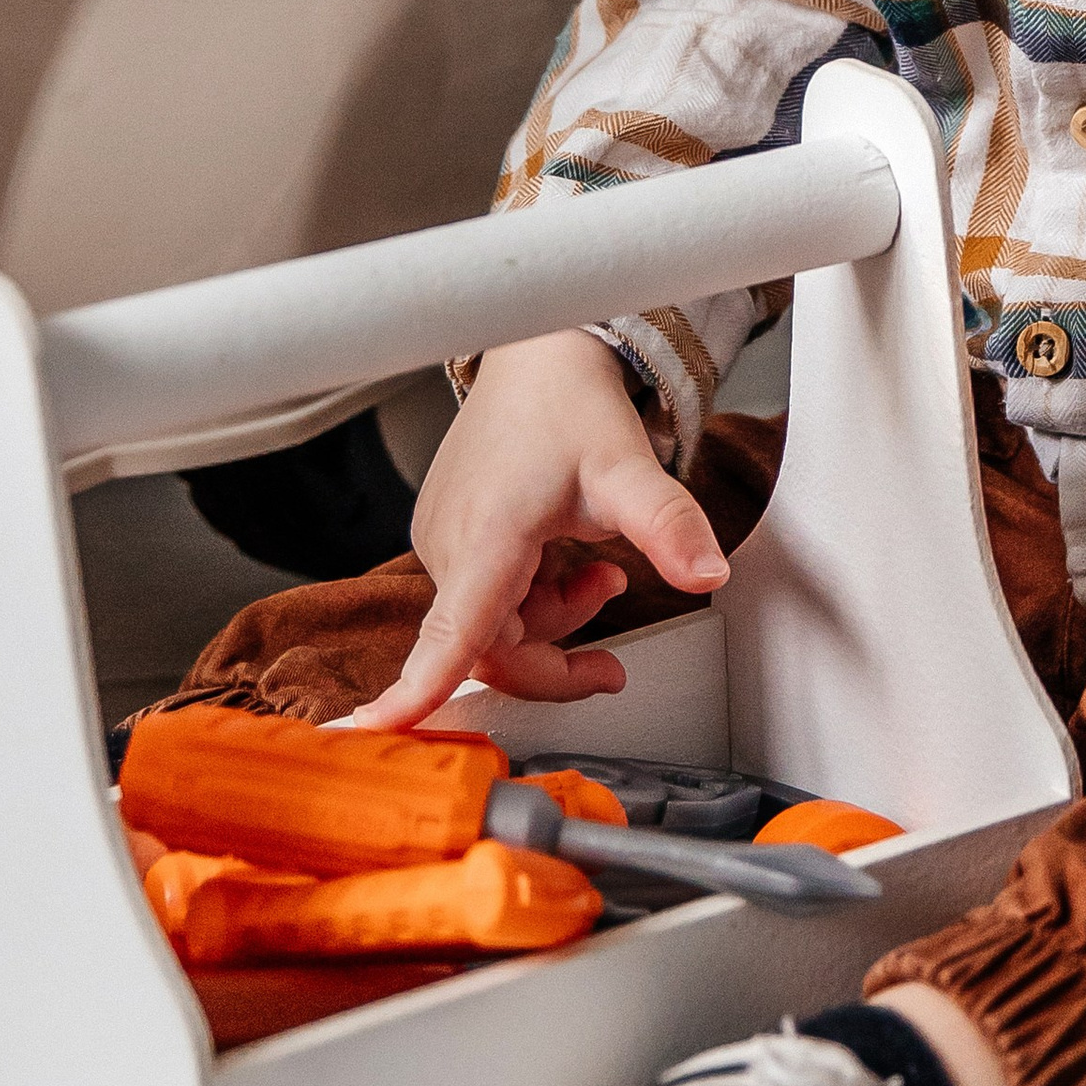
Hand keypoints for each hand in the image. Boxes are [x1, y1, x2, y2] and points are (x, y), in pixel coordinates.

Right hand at [347, 329, 727, 733]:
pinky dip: (535, 597)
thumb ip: (669, 526)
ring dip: (554, 620)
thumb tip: (709, 575)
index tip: (377, 730)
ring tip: (603, 579)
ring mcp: (445, 541)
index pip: (450, 634)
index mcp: (485, 537)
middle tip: (611, 668)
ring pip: (493, 626)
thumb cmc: (567, 405)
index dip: (417, 689)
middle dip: (556, 661)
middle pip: (492, 649)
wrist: (539, 355)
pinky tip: (568, 561)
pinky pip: (488, 599)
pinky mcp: (451, 537)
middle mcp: (451, 544)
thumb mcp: (629, 468)